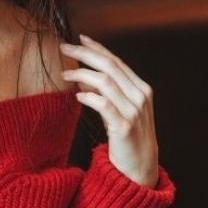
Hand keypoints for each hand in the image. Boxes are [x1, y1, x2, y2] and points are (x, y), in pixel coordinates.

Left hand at [59, 34, 159, 187]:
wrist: (139, 169)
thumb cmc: (128, 139)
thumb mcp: (119, 110)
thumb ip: (105, 93)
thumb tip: (83, 77)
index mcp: (141, 89)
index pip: (117, 61)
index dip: (97, 48)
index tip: (80, 38)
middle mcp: (140, 97)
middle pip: (110, 66)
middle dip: (86, 54)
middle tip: (65, 48)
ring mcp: (134, 112)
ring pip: (105, 82)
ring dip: (82, 74)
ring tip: (65, 74)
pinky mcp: (124, 128)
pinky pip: (103, 105)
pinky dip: (89, 97)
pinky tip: (78, 96)